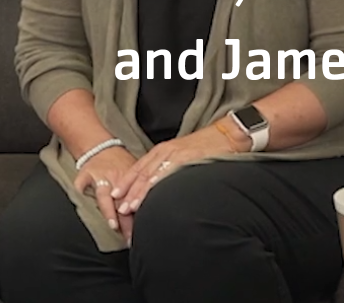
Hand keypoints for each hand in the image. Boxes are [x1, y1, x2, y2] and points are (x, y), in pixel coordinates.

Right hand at [72, 146, 137, 240]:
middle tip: (130, 237)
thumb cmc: (120, 164)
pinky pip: (81, 184)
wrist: (100, 147)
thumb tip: (155, 209)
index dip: (141, 216)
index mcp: (130, 179)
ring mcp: (100, 177)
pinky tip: (83, 204)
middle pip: (122, 202)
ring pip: (104, 195)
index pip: (137, 200)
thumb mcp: (134, 173)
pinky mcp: (85, 173)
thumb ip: (140, 190)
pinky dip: (80, 192)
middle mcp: (116, 178)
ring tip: (113, 225)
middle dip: (127, 221)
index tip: (143, 232)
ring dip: (109, 211)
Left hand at [111, 123, 248, 216]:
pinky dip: (157, 184)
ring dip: (139, 193)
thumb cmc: (209, 147)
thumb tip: (161, 184)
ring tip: (130, 208)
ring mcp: (176, 154)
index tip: (116, 195)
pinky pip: (168, 173)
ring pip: (151, 176)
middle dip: (128, 192)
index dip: (126, 182)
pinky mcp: (187, 158)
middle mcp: (166, 151)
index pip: (139, 168)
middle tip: (119, 209)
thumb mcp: (184, 154)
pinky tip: (150, 193)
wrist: (228, 134)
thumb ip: (171, 166)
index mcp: (163, 150)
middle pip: (141, 174)